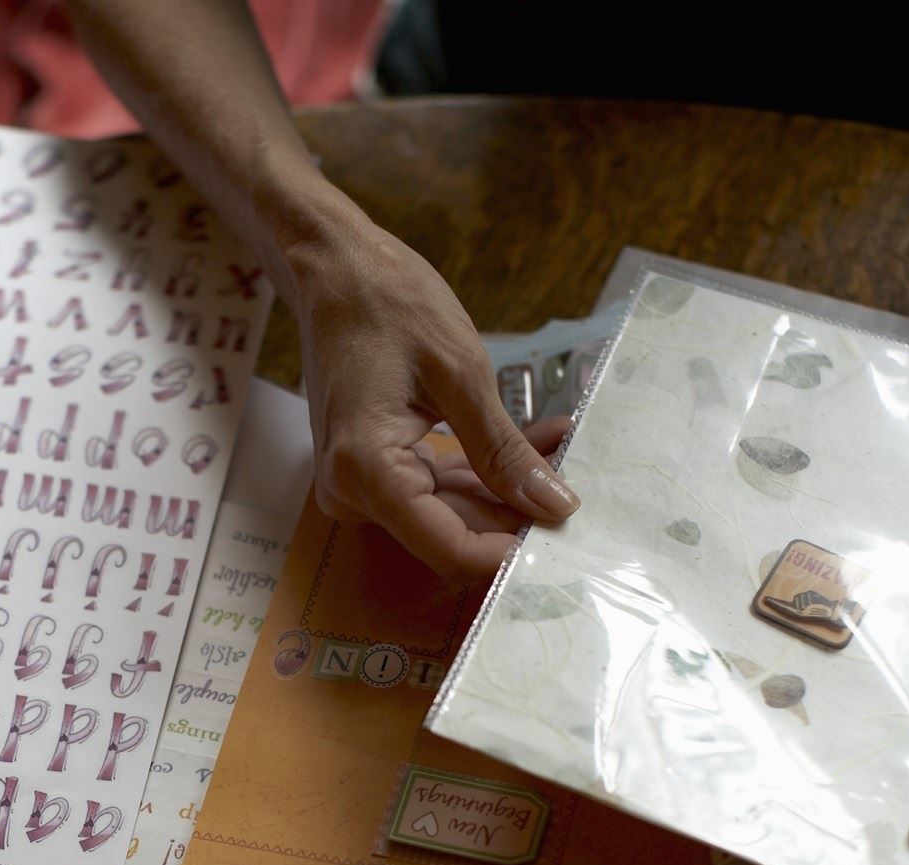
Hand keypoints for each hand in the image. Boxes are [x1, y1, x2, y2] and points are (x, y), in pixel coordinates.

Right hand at [290, 217, 578, 578]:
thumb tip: (554, 507)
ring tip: (560, 444)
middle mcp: (353, 492)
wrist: (332, 268)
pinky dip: (483, 471)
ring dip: (507, 487)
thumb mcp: (461, 372)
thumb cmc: (386, 303)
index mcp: (367, 471)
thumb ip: (504, 451)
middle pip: (451, 534)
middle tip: (577, 479)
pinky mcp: (373, 470)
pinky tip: (533, 442)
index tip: (567, 533)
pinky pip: (436, 487)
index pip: (450, 549)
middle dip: (517, 512)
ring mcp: (359, 484)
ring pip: (450, 512)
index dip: (512, 552)